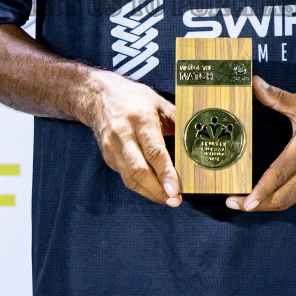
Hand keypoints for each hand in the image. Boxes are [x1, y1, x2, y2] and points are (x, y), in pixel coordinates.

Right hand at [81, 70, 180, 207]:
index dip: (165, 172)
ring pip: (130, 178)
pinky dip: (141, 187)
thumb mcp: (158, 101)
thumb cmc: (132, 98)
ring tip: (168, 199)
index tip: (175, 188)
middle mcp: (123, 135)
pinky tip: (155, 190)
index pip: (153, 151)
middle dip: (158, 190)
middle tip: (175, 200)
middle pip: (139, 170)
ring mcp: (112, 148)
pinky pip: (126, 177)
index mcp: (140, 119)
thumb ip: (177, 119)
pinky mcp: (108, 157)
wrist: (98, 96)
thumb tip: (196, 136)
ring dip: (150, 193)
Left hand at [226, 76, 295, 212]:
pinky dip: (277, 200)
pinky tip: (263, 197)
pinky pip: (294, 198)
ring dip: (264, 205)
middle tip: (232, 202)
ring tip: (242, 203)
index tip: (245, 202)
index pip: (279, 175)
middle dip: (255, 205)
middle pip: (280, 198)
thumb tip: (254, 83)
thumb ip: (277, 97)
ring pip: (287, 202)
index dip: (261, 191)